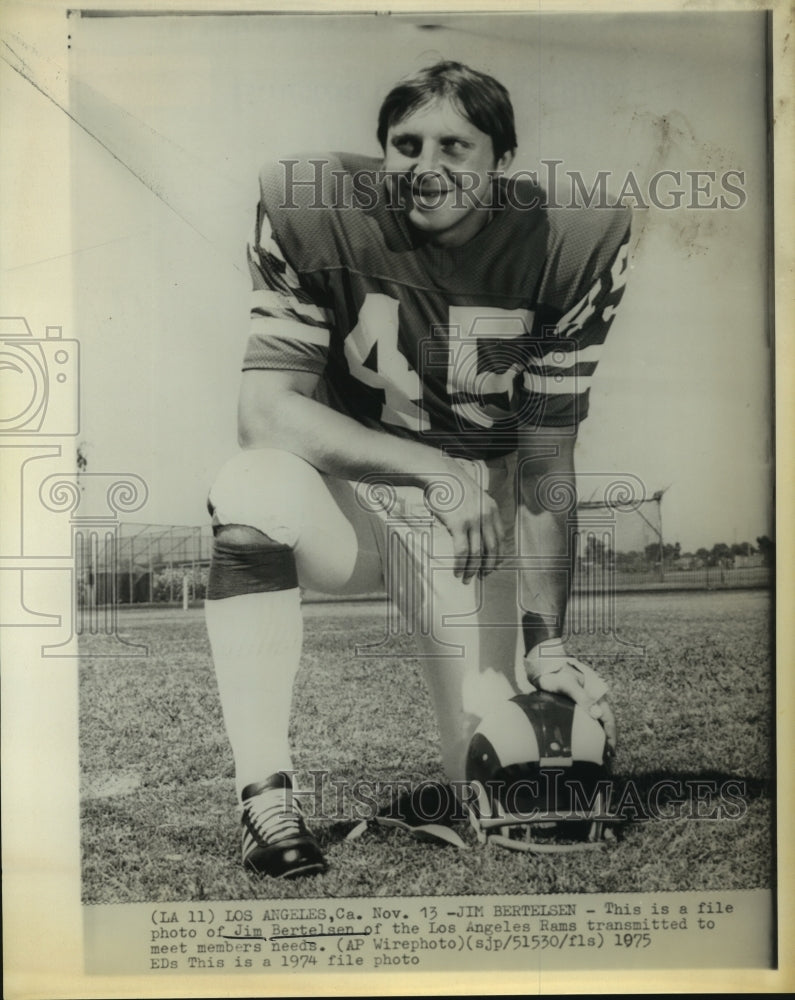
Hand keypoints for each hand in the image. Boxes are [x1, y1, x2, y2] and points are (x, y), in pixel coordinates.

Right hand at [423, 460, 504, 583]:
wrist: (441, 475)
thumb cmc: (454, 487)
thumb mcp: (476, 497)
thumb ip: (481, 512)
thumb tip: (479, 534)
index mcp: (492, 509)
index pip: (501, 538)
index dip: (498, 555)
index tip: (493, 566)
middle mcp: (486, 516)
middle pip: (492, 549)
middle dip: (487, 567)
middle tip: (482, 577)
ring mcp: (473, 520)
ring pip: (477, 553)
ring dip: (472, 570)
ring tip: (466, 579)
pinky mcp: (458, 524)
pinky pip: (462, 551)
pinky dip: (460, 564)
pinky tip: (457, 571)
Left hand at [524, 640, 616, 756]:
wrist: (544, 665)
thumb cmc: (555, 674)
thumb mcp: (567, 684)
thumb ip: (582, 697)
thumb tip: (597, 715)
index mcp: (596, 693)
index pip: (609, 718)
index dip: (611, 735)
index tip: (611, 750)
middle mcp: (594, 697)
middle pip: (604, 721)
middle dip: (607, 738)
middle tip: (605, 757)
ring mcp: (586, 699)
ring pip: (596, 720)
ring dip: (599, 735)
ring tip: (598, 751)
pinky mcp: (578, 702)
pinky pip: (587, 718)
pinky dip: (589, 729)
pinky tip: (586, 739)